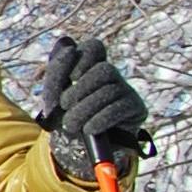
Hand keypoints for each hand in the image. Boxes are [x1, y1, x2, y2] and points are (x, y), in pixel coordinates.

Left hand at [36, 36, 150, 182]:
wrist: (82, 148)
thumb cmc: (67, 116)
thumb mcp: (55, 98)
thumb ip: (56, 73)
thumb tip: (65, 44)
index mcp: (92, 66)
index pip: (94, 47)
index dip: (83, 57)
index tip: (70, 75)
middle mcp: (112, 75)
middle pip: (103, 70)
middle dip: (79, 89)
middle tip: (64, 106)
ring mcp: (126, 90)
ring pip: (109, 90)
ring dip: (85, 108)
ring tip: (71, 124)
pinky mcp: (136, 108)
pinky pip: (120, 108)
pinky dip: (101, 119)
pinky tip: (90, 128)